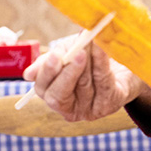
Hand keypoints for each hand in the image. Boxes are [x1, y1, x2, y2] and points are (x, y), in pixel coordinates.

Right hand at [22, 39, 144, 121]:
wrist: (122, 64)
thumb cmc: (89, 58)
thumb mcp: (67, 54)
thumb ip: (51, 60)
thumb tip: (28, 75)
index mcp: (53, 94)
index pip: (42, 88)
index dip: (47, 72)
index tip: (55, 55)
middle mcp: (69, 108)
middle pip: (59, 95)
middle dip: (68, 72)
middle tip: (78, 52)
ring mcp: (89, 110)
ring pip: (84, 85)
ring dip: (89, 60)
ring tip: (92, 40)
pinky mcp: (109, 105)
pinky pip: (104, 83)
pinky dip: (102, 63)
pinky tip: (101, 48)